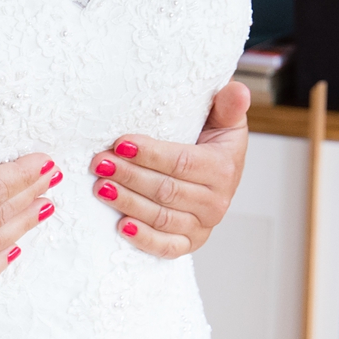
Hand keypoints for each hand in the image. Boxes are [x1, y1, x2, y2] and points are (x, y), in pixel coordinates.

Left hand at [90, 81, 249, 258]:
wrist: (221, 171)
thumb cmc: (214, 140)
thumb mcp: (224, 118)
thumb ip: (228, 104)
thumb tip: (238, 91)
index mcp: (224, 168)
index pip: (182, 162)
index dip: (150, 154)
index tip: (121, 143)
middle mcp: (217, 201)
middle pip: (166, 190)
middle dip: (130, 176)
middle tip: (100, 163)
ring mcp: (203, 225)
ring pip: (161, 217)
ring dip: (128, 202)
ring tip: (101, 187)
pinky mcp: (190, 242)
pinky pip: (167, 247)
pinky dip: (144, 238)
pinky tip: (121, 225)